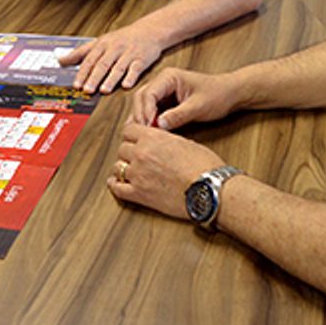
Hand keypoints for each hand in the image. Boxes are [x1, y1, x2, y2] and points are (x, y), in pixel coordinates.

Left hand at [59, 23, 163, 93]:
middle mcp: (114, 48)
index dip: (82, 73)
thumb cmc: (122, 38)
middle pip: (102, 64)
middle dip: (94, 78)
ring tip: (104, 90)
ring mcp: (128, 54)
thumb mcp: (100, 42)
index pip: (90, 60)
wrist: (148, 30)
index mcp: (102, 45)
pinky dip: (131, 76)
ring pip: (118, 67)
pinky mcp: (142, 59)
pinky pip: (136, 68)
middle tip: (87, 90)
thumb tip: (61, 61)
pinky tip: (126, 85)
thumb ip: (80, 52)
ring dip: (111, 79)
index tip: (76, 85)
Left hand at [107, 123, 224, 218]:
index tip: (135, 139)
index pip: (129, 130)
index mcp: (153, 138)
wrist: (210, 189)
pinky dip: (114, 185)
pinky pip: (117, 188)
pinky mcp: (139, 194)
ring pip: (117, 167)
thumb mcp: (185, 143)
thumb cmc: (205, 166)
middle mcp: (141, 154)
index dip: (133, 135)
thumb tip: (161, 143)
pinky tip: (115, 183)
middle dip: (129, 152)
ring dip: (123, 167)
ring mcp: (138, 174)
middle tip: (136, 156)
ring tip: (129, 170)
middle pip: (122, 148)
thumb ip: (166, 140)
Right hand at [128, 68, 238, 128]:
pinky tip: (149, 133)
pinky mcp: (166, 101)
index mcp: (169, 76)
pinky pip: (152, 111)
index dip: (145, 111)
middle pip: (141, 98)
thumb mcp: (198, 107)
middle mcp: (162, 81)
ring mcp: (163, 91)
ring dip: (142, 119)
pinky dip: (149, 121)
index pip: (148, 93)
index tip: (147, 127)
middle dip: (140, 115)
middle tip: (141, 133)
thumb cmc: (217, 95)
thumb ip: (178, 115)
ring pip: (144, 105)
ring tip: (142, 135)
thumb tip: (159, 125)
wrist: (230, 94)